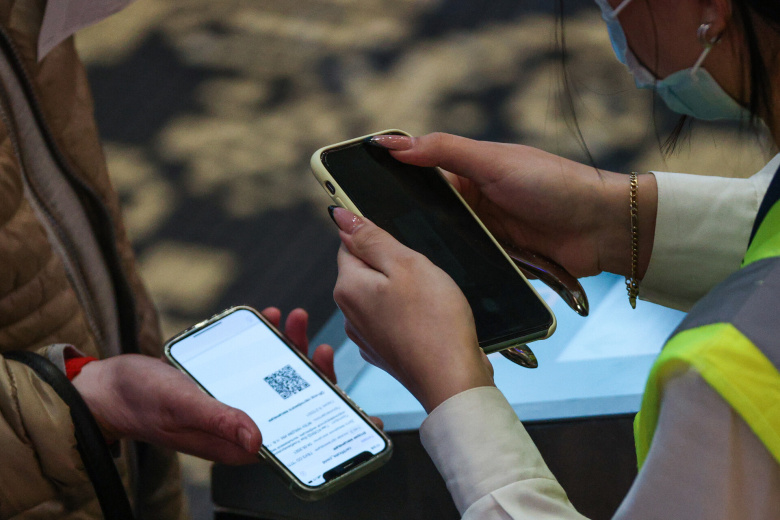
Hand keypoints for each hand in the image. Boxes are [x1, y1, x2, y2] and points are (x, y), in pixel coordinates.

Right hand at [71, 307, 353, 463]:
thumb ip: (220, 420)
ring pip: (277, 379)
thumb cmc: (139, 401)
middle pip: (292, 402)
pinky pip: (255, 364)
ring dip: (290, 350)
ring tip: (294, 319)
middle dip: (312, 372)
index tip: (358, 411)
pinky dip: (266, 342)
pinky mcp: (224, 383)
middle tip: (318, 341)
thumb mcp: (181, 405)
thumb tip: (259, 441)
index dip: (327, 422)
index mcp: (238, 442)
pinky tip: (269, 320)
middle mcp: (242, 424)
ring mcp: (234, 402)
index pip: (295, 436)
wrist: (107, 386)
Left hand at [332, 208, 494, 413]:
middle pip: (367, 271)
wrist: (453, 381)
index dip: (378, 239)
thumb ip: (371, 238)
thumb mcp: (407, 265)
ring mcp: (366, 336)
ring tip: (431, 301)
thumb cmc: (435, 322)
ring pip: (382, 296)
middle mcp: (349, 313)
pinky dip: (409, 316)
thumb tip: (340, 216)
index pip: (351, 244)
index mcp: (349, 287)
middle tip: (423, 276)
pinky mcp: (385, 352)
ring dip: (404, 292)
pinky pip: (393, 320)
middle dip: (395, 266)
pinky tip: (429, 322)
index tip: (404, 248)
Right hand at [369, 133, 656, 278]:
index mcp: (468, 172)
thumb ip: (445, 151)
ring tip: (390, 260)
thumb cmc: (553, 184)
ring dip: (424, 247)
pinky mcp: (495, 259)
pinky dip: (448, 268)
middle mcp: (471, 203)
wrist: (601, 228)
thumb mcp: (494, 161)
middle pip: (424, 212)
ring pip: (441, 241)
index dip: (389, 181)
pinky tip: (426, 278)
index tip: (354, 192)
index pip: (417, 174)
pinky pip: (463, 263)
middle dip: (401, 222)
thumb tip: (393, 143)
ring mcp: (483, 233)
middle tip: (365, 234)